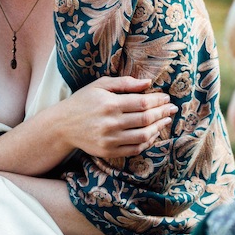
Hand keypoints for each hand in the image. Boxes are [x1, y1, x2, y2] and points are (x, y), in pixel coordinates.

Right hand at [44, 76, 177, 159]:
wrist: (62, 126)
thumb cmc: (82, 101)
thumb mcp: (99, 85)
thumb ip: (124, 83)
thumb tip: (148, 83)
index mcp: (110, 103)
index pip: (143, 102)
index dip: (158, 100)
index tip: (166, 98)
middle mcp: (111, 122)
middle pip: (146, 119)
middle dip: (162, 113)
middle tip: (172, 109)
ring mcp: (110, 139)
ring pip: (143, 135)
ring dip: (158, 128)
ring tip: (165, 121)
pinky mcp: (109, 151)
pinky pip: (134, 149)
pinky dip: (147, 142)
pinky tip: (152, 134)